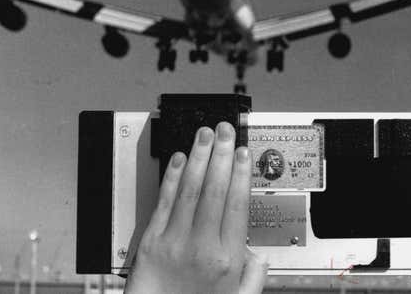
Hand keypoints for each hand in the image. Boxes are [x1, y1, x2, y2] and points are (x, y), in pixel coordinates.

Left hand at [125, 122, 267, 293]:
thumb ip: (253, 278)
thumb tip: (259, 256)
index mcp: (227, 259)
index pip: (238, 203)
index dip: (240, 173)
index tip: (243, 154)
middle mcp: (203, 246)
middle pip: (215, 189)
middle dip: (222, 154)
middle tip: (225, 131)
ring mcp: (175, 241)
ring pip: (191, 189)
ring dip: (199, 157)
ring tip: (204, 135)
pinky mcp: (151, 242)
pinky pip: (164, 202)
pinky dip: (173, 178)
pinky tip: (179, 160)